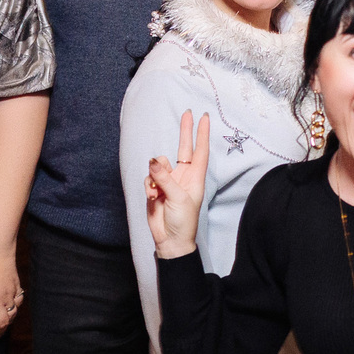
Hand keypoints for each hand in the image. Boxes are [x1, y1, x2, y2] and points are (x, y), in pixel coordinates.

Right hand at [147, 111, 210, 259]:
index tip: (204, 118)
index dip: (202, 134)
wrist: (170, 240)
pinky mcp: (156, 188)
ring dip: (156, 174)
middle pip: (183, 148)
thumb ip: (165, 178)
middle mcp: (183, 176)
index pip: (200, 151)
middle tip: (187, 113)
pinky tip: (152, 197)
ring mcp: (169, 181)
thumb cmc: (183, 221)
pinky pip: (149, 177)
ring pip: (159, 164)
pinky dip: (149, 185)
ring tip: (158, 191)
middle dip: (185, 132)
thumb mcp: (177, 198)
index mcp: (195, 178)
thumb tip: (153, 161)